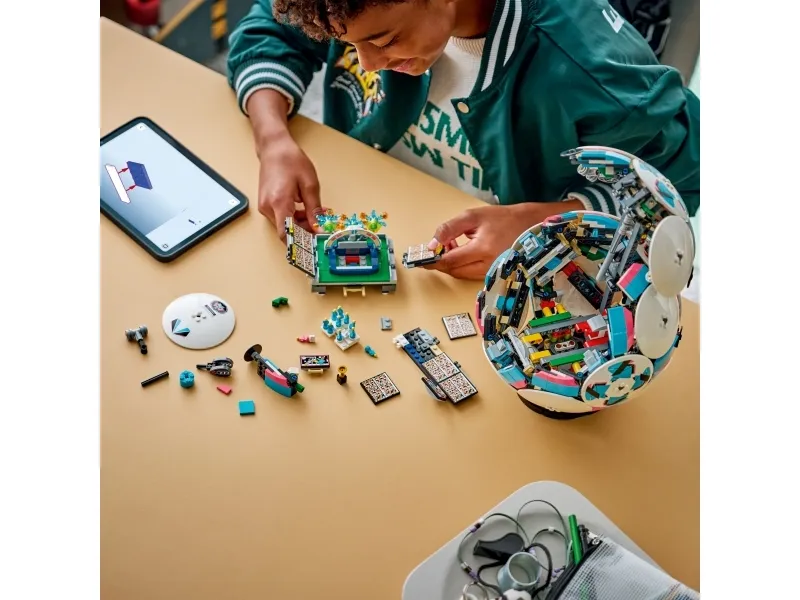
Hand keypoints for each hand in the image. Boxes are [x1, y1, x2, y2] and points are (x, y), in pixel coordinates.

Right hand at [256, 134, 323, 239]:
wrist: (274, 148)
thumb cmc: (290, 160)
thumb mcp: (309, 184)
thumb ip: (314, 210)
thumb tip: (319, 227)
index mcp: (279, 202)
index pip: (286, 234)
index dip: (300, 244)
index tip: (314, 246)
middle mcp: (268, 207)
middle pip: (287, 231)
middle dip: (306, 231)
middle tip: (323, 225)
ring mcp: (265, 206)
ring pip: (285, 225)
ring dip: (302, 224)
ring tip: (318, 213)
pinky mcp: (267, 204)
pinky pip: (282, 217)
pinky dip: (295, 217)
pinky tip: (307, 209)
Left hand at [424, 200, 583, 279]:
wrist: (530, 226)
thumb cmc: (502, 218)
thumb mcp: (473, 216)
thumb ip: (450, 229)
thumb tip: (432, 244)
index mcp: (483, 249)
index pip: (450, 261)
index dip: (434, 261)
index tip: (422, 259)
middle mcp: (488, 265)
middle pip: (454, 271)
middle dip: (441, 261)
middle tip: (437, 248)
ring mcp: (492, 272)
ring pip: (462, 275)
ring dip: (451, 263)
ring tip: (454, 244)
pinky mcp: (494, 274)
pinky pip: (471, 274)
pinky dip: (461, 266)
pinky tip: (464, 251)